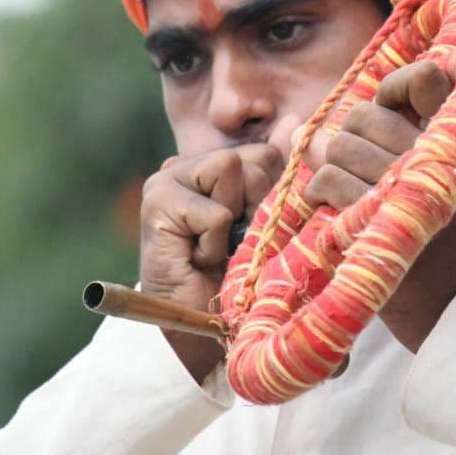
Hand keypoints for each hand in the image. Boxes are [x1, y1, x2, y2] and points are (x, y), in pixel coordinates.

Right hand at [139, 119, 295, 381]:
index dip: (276, 193)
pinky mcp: (158, 198)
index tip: (257, 230)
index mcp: (220, 169)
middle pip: (257, 157)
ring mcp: (170, 176)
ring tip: (217, 249)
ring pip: (234, 168)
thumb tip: (298, 120)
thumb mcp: (269, 223)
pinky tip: (198, 260)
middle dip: (258, 205)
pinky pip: (216, 211)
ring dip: (235, 221)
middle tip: (236, 244)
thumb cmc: (239, 283)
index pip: (269, 153)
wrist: (201, 334)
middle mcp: (192, 165)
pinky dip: (215, 243)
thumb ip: (278, 174)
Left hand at [300, 60, 455, 352]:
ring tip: (346, 195)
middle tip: (355, 169)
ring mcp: (409, 185)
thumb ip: (375, 146)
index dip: (397, 85)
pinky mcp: (380, 215)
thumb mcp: (425, 183)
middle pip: (363, 115)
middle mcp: (436, 156)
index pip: (426, 80)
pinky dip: (321, 192)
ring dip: (331, 170)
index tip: (387, 104)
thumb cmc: (431, 237)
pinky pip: (328, 180)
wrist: (447, 303)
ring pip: (339, 147)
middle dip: (346, 139)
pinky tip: (334, 210)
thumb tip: (300, 129)